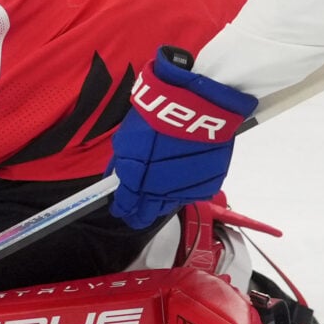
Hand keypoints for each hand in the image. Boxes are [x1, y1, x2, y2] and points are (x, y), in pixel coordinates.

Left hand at [107, 49, 256, 227]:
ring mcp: (186, 191)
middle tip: (139, 202)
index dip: (122, 209)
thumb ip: (121, 166)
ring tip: (163, 181)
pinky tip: (183, 172)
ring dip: (163, 197)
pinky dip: (186, 186)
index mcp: (137, 185)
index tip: (121, 207)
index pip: (126, 209)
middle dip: (141, 211)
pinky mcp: (208, 184)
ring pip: (170, 204)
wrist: (195, 107)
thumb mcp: (126, 140)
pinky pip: (192, 192)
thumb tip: (116, 180)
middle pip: (148, 215)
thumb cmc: (155, 119)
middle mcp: (161, 195)